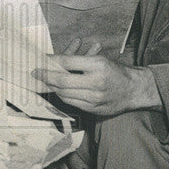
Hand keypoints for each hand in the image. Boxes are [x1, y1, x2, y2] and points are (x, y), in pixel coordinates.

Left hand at [33, 53, 161, 117]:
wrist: (134, 90)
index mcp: (97, 65)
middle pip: (63, 80)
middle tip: (35, 72)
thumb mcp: (99, 59)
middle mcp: (96, 82)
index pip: (67, 62)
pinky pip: (71, 102)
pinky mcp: (93, 109)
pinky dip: (62, 95)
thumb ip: (78, 60)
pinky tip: (57, 90)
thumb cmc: (115, 71)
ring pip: (65, 93)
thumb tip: (54, 61)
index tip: (40, 60)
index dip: (51, 61)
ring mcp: (94, 98)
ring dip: (52, 87)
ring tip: (44, 81)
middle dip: (46, 76)